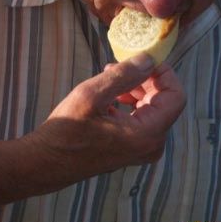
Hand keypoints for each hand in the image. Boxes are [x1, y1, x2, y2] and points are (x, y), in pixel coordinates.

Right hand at [27, 53, 184, 187]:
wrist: (45, 163)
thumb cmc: (66, 131)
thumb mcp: (92, 95)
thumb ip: (124, 75)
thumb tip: (149, 58)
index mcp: (147, 134)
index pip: (176, 96)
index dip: (164, 73)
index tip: (144, 58)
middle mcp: (151, 144)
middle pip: (164, 100)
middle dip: (146, 78)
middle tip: (120, 64)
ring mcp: (142, 148)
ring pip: (153, 107)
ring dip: (136, 87)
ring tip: (110, 75)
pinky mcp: (131, 147)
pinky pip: (141, 117)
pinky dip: (130, 100)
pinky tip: (109, 93)